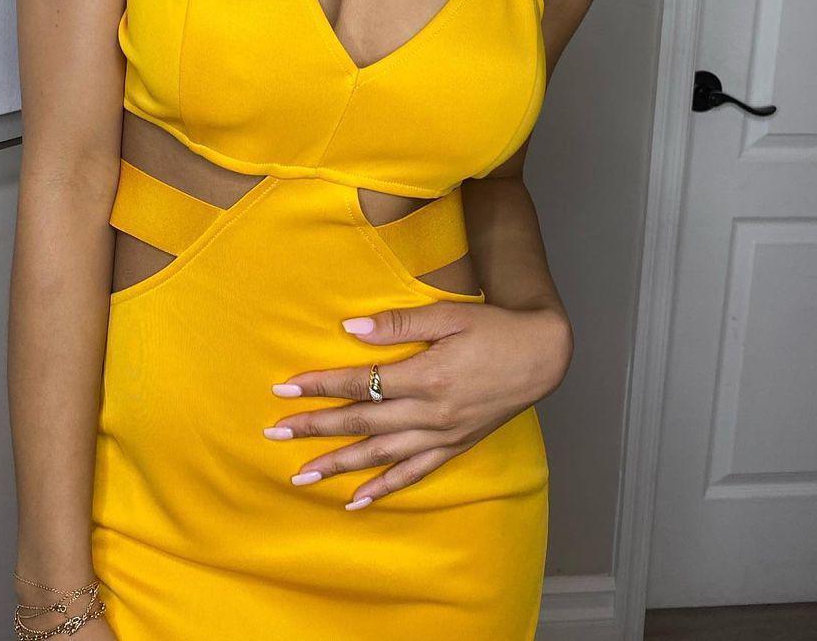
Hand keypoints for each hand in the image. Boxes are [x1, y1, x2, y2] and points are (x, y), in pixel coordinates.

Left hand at [265, 300, 572, 508]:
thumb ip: (399, 323)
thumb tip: (351, 328)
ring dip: (339, 465)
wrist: (542, 355)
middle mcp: (431, 412)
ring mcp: (443, 435)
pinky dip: (384, 489)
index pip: (361, 384)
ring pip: (381, 455)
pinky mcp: (455, 447)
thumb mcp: (448, 316)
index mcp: (426, 376)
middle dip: (316, 428)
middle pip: (362, 423)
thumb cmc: (494, 328)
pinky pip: (414, 474)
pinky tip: (356, 501)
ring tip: (302, 475)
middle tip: (275, 435)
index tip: (285, 389)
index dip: (320, 386)